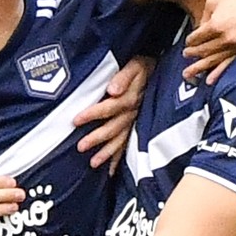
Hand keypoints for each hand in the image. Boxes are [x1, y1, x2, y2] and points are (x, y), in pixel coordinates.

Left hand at [74, 56, 153, 174]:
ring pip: (121, 139)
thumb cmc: (143, 66)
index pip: (110, 107)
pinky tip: (110, 170)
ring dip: (107, 152)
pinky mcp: (137, 127)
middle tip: (80, 146)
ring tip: (93, 163)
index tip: (76, 120)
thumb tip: (113, 89)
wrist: (159, 70)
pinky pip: (128, 145)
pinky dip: (119, 158)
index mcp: (131, 97)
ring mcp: (136, 122)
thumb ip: (124, 77)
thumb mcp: (135, 65)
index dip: (93, 113)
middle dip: (97, 137)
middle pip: (114, 127)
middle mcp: (133, 112)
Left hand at [183, 0, 235, 83]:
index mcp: (216, 25)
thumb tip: (199, 30)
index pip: (196, 38)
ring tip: (187, 74)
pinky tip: (208, 81)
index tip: (188, 41)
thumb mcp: (213, 0)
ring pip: (213, 61)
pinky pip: (228, 64)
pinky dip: (218, 73)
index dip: (190, 41)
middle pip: (203, 51)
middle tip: (185, 55)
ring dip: (199, 68)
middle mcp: (225, 38)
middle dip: (192, 54)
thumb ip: (203, 17)